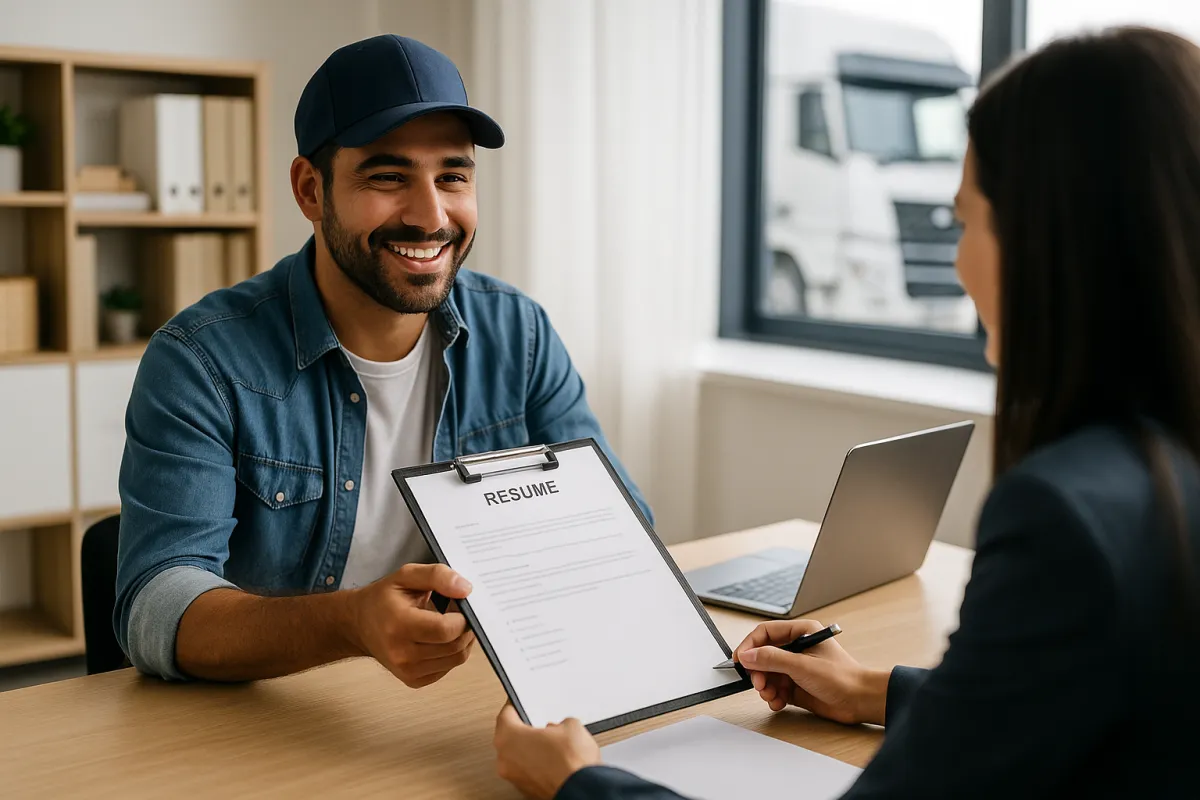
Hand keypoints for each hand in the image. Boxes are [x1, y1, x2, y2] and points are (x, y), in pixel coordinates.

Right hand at [346, 563, 475, 687]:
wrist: (360, 624)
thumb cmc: (383, 598)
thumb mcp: (407, 575)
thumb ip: (437, 576)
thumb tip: (466, 589)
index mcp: (398, 624)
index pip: (445, 630)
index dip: (463, 617)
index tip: (461, 604)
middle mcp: (401, 653)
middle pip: (454, 646)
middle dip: (465, 627)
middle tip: (458, 611)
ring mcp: (406, 670)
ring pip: (456, 659)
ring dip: (462, 640)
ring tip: (450, 622)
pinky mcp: (413, 680)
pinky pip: (448, 668)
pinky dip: (452, 652)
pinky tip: (441, 638)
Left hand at [493, 704, 600, 799]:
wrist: (582, 789)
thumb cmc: (571, 762)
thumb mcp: (570, 725)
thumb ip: (557, 723)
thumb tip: (558, 730)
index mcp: (508, 737)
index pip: (505, 714)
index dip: (515, 706)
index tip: (519, 703)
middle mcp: (505, 759)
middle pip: (508, 737)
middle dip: (524, 730)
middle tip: (539, 725)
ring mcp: (514, 777)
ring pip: (516, 757)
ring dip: (529, 750)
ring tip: (551, 745)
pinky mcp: (525, 790)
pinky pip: (526, 771)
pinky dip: (535, 766)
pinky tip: (553, 762)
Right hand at [735, 619, 889, 725]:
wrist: (861, 701)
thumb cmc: (843, 677)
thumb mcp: (802, 665)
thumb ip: (772, 659)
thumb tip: (748, 655)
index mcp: (800, 632)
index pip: (765, 633)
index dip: (750, 645)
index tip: (740, 660)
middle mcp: (797, 648)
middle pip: (763, 655)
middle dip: (758, 671)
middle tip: (759, 684)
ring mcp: (796, 668)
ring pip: (768, 674)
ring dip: (765, 686)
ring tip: (771, 696)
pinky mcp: (797, 686)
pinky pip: (776, 689)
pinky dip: (774, 697)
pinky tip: (779, 702)